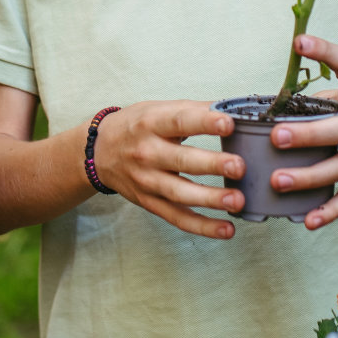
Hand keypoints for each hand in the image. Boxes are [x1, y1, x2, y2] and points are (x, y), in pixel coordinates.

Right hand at [91, 101, 246, 239]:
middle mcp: (147, 153)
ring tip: (237, 200)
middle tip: (239, 166)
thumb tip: (233, 109)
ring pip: (180, 193)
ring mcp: (148, 181)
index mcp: (151, 123)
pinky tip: (226, 229)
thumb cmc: (136, 126)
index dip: (204, 122)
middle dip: (212, 164)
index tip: (228, 123)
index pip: (179, 121)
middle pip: (181, 160)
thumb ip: (194, 110)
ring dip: (210, 199)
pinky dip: (202, 226)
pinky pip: (178, 218)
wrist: (98, 152)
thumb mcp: (158, 109)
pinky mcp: (150, 203)